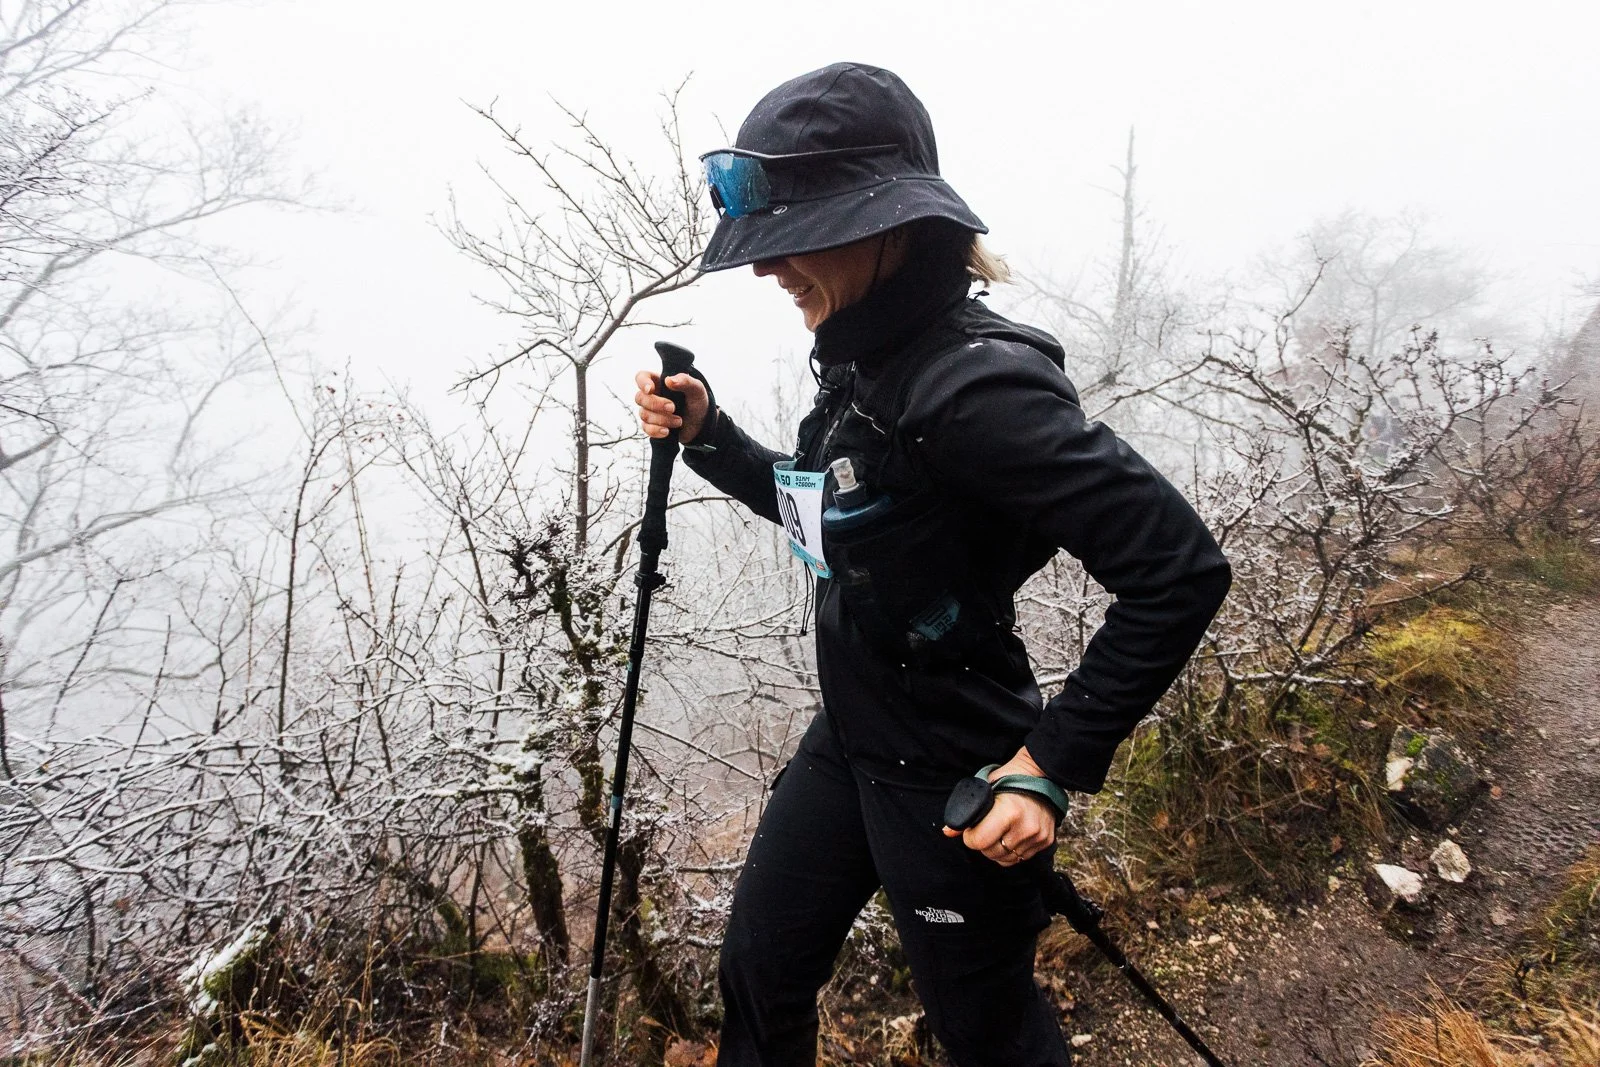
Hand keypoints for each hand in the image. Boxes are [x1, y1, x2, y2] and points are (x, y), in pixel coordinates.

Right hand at [634, 369, 710, 443]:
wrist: (701, 425)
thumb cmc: (697, 403)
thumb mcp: (697, 390)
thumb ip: (686, 381)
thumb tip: (669, 380)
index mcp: (659, 382)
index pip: (642, 377)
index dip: (642, 383)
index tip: (650, 390)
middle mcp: (652, 396)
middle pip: (640, 398)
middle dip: (656, 404)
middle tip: (673, 408)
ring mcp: (650, 412)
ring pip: (644, 414)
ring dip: (662, 419)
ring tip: (679, 421)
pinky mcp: (652, 426)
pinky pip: (646, 428)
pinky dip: (656, 430)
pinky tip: (667, 431)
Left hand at [942, 747, 1059, 867]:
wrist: (1040, 774)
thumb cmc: (1008, 779)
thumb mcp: (985, 788)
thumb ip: (966, 811)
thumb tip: (947, 832)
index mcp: (1009, 811)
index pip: (980, 841)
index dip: (970, 837)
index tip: (971, 829)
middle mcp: (1025, 827)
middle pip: (992, 853)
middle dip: (983, 844)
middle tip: (984, 829)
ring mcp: (1038, 836)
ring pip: (1006, 858)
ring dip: (997, 849)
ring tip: (998, 832)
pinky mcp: (1046, 841)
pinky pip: (1021, 858)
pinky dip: (1012, 851)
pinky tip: (1010, 836)